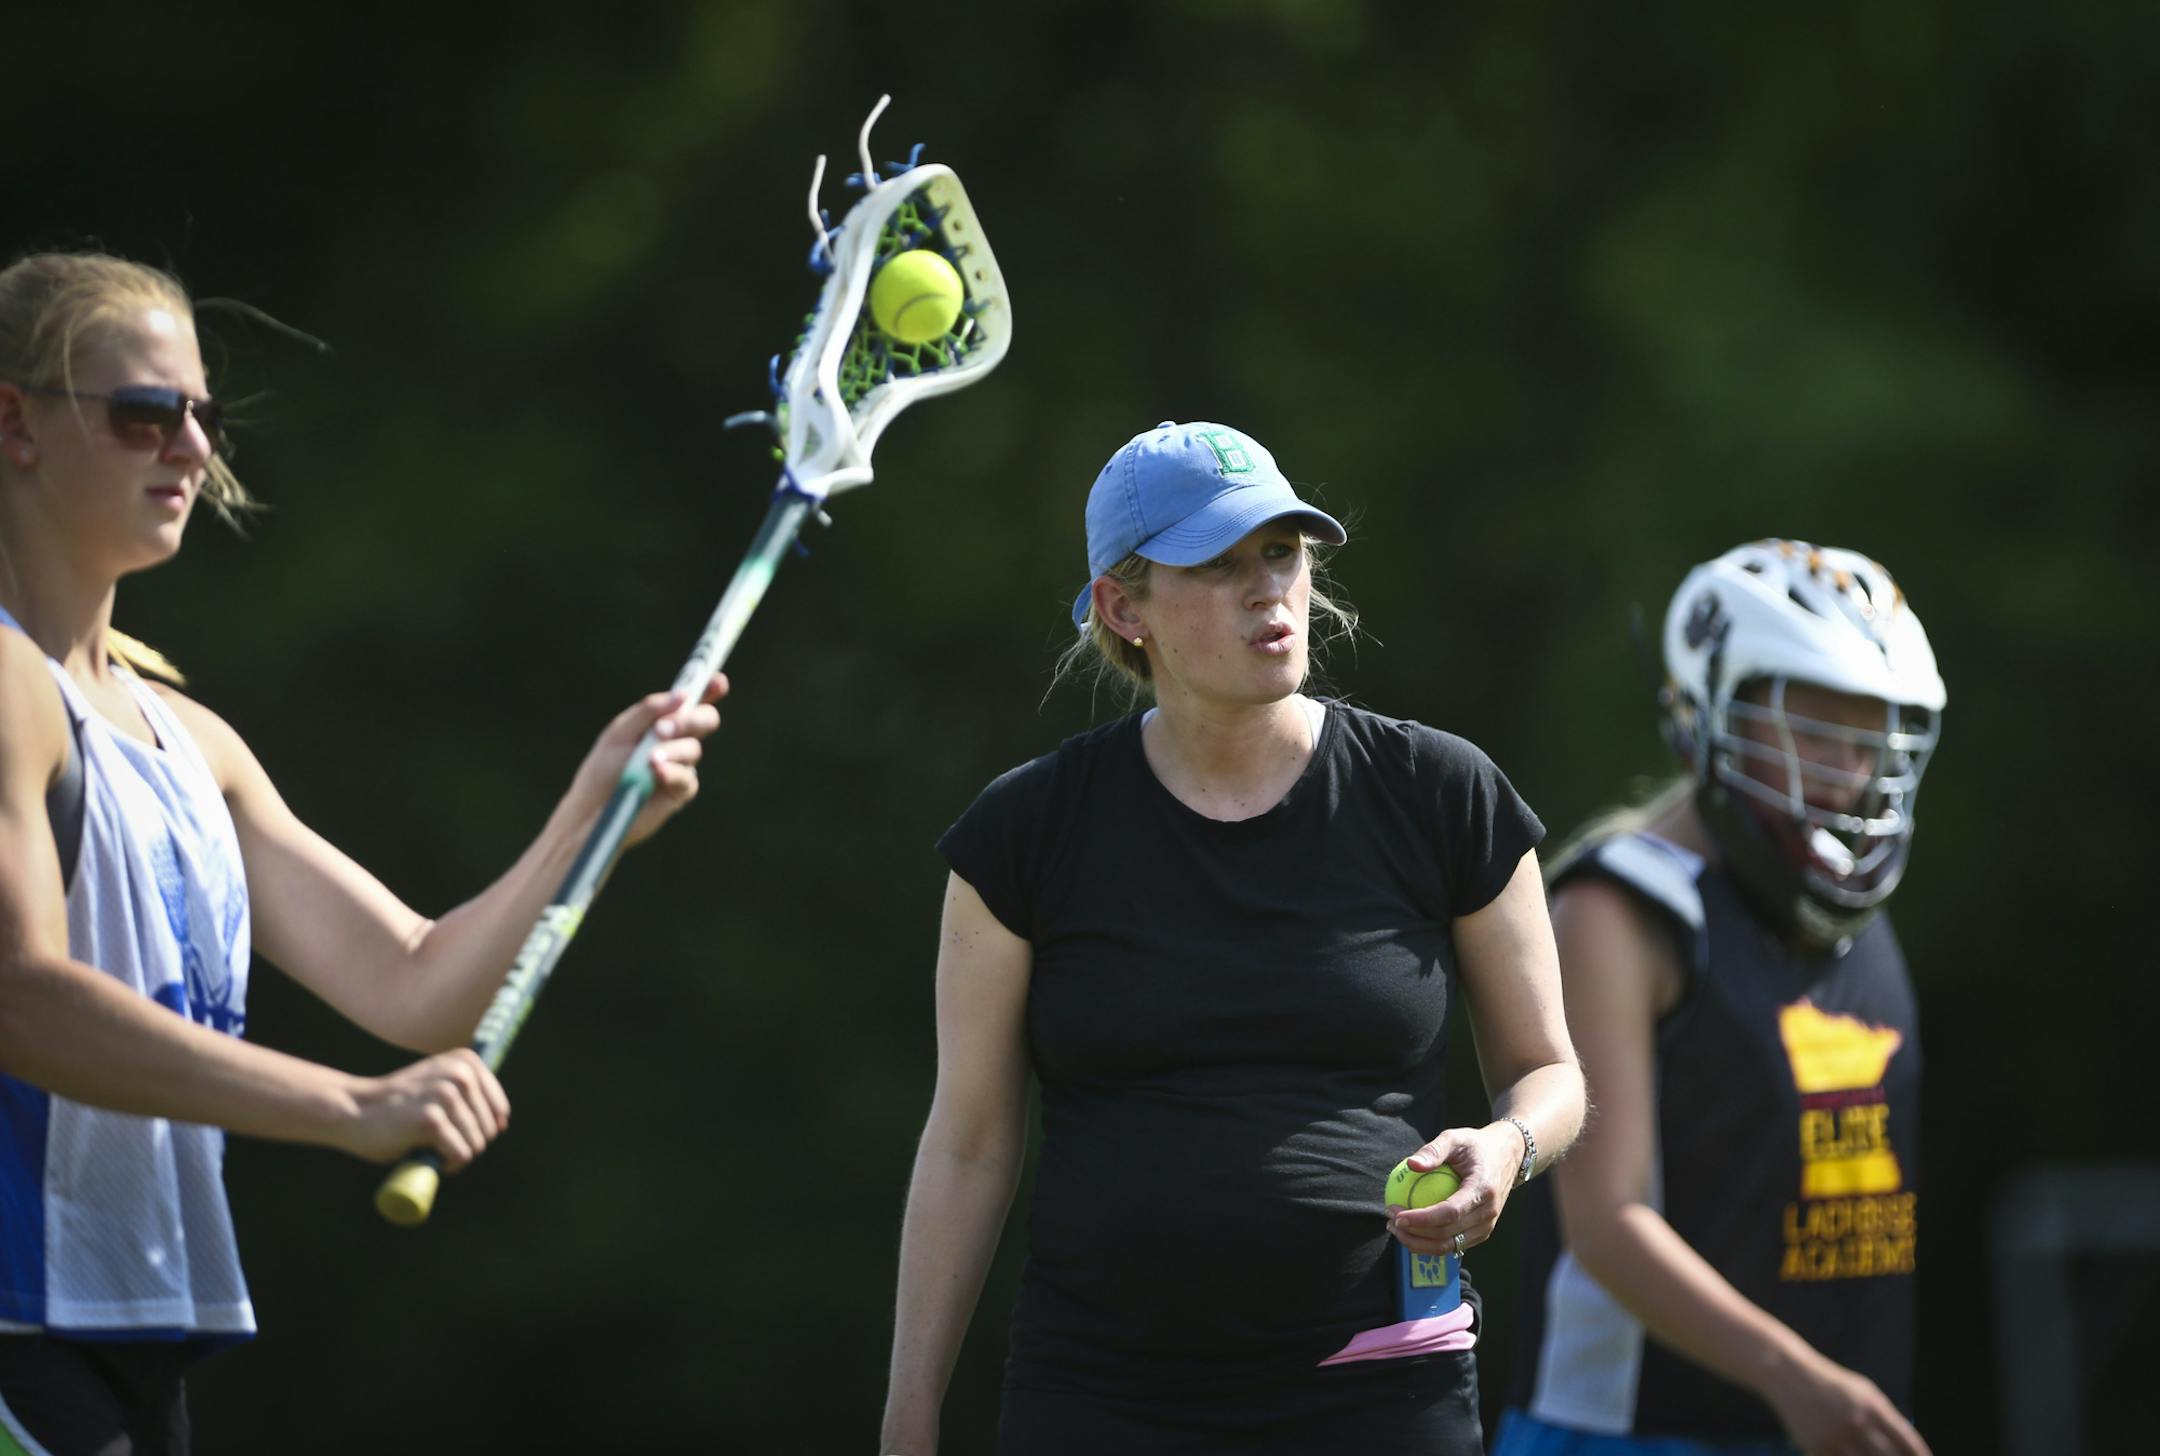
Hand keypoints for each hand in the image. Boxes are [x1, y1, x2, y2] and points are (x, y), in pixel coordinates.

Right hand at [343, 1049, 509, 1168]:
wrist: (353, 1111)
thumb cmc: (399, 1107)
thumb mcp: (439, 1087)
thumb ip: (470, 1097)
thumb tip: (502, 1123)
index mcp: (466, 1062)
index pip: (500, 1110)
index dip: (479, 1129)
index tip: (452, 1128)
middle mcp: (460, 1074)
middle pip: (489, 1130)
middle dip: (466, 1144)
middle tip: (436, 1141)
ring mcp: (446, 1095)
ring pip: (476, 1145)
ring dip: (456, 1155)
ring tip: (429, 1146)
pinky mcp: (432, 1120)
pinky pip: (461, 1156)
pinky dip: (448, 1164)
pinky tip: (427, 1155)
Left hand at [563, 674, 728, 847]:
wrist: (592, 810)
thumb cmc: (603, 768)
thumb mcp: (620, 732)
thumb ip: (649, 711)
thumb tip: (683, 694)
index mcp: (662, 720)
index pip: (693, 700)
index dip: (710, 689)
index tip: (718, 681)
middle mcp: (676, 740)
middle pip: (704, 720)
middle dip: (690, 719)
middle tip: (663, 729)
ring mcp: (681, 765)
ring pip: (694, 749)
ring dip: (673, 750)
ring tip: (649, 759)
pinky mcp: (680, 791)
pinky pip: (687, 777)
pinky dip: (672, 772)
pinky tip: (656, 773)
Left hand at [1385, 1120, 1524, 1255]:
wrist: (1508, 1156)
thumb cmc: (1476, 1145)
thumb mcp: (1455, 1137)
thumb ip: (1433, 1150)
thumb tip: (1410, 1164)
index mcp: (1483, 1190)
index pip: (1449, 1213)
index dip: (1421, 1219)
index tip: (1396, 1215)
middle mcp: (1488, 1213)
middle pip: (1446, 1235)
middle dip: (1413, 1233)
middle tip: (1390, 1219)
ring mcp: (1487, 1226)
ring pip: (1449, 1246)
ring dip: (1419, 1243)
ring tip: (1396, 1227)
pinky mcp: (1482, 1232)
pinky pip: (1453, 1244)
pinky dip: (1430, 1242)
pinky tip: (1411, 1230)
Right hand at [1766, 1349, 1931, 1455]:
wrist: (1788, 1375)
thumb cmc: (1832, 1384)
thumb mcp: (1863, 1392)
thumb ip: (1886, 1417)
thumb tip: (1907, 1448)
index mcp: (1873, 1406)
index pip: (1907, 1442)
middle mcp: (1857, 1423)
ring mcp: (1836, 1437)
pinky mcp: (1817, 1447)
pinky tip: (1854, 1455)